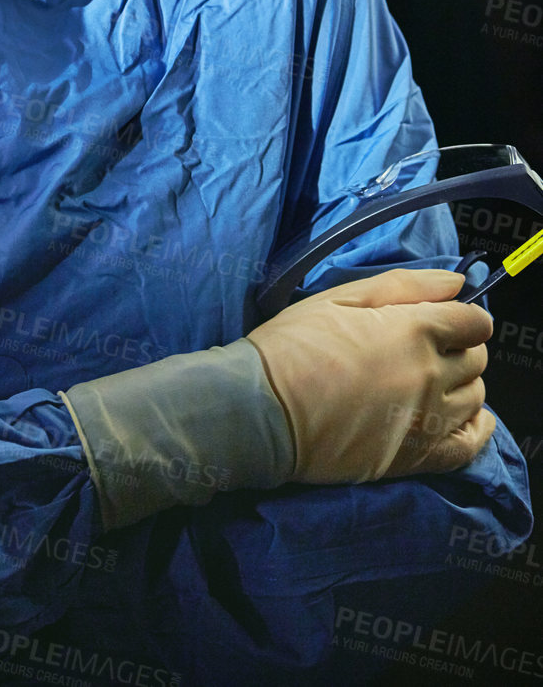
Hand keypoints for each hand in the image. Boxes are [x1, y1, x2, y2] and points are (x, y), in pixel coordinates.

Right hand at [247, 266, 495, 482]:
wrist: (263, 410)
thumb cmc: (295, 343)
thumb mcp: (339, 297)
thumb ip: (404, 285)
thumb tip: (459, 282)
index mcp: (415, 330)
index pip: (473, 321)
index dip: (462, 317)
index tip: (442, 320)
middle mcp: (433, 375)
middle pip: (477, 359)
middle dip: (460, 347)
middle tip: (425, 348)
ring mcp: (429, 420)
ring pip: (476, 398)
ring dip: (461, 384)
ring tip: (426, 381)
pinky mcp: (418, 458)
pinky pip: (470, 445)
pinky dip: (475, 429)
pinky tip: (457, 418)